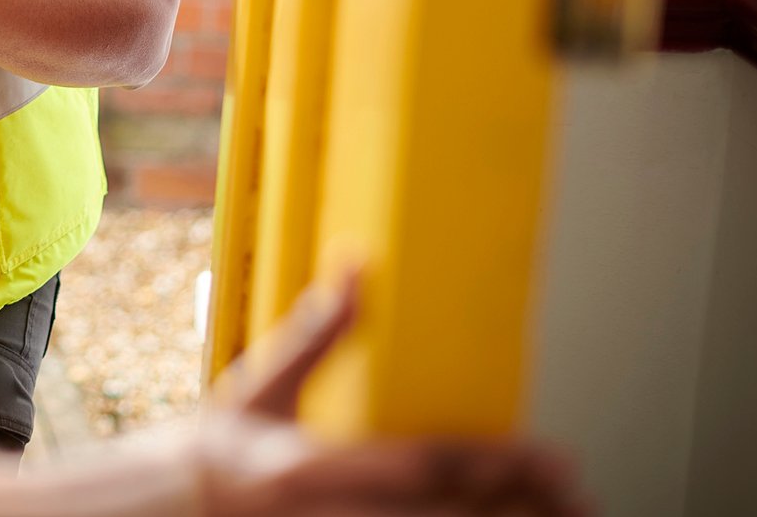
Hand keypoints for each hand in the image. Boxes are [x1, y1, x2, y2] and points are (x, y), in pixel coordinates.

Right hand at [192, 273, 587, 515]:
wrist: (180, 508)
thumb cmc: (225, 447)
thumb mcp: (263, 384)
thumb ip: (319, 332)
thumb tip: (358, 265)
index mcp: (305, 467)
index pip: (418, 467)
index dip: (493, 466)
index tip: (553, 458)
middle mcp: (328, 516)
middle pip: (444, 516)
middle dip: (518, 508)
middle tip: (576, 495)